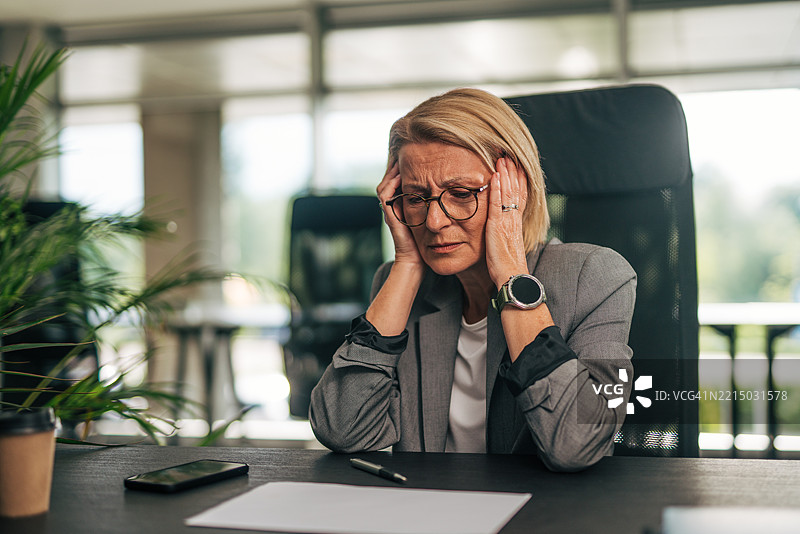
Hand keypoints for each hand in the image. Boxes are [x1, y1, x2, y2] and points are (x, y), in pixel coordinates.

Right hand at [376, 161, 424, 269]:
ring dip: (393, 171)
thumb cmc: (426, 243)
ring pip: (385, 184)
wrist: (415, 260)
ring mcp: (390, 211)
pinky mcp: (390, 215)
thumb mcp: (430, 218)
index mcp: (401, 205)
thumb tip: (451, 190)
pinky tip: (401, 175)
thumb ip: (433, 205)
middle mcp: (393, 206)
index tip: (417, 159)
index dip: (403, 170)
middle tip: (407, 154)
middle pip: (389, 180)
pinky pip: (385, 195)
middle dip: (397, 167)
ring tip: (402, 160)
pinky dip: (391, 183)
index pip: (398, 182)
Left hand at [486, 157, 528, 287]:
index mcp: (516, 223)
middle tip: (509, 154)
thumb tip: (502, 230)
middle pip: (516, 190)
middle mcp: (514, 220)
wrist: (512, 279)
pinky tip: (496, 176)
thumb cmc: (507, 268)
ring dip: (506, 174)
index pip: (520, 196)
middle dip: (513, 171)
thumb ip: (505, 234)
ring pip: (508, 193)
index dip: (519, 180)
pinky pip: (498, 204)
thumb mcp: (506, 246)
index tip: (517, 166)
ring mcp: (507, 222)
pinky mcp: (498, 227)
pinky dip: (498, 188)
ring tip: (503, 158)